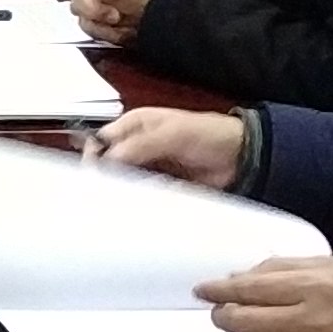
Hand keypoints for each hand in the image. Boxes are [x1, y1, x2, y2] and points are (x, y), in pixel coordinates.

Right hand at [69, 0, 176, 42]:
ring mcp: (112, 3)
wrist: (186, 19)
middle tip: (110, 14)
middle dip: (89, 1)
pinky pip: (92, 26)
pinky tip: (120, 34)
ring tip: (116, 24)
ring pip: (81, 8)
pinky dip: (103, 32)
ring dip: (95, 18)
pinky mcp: (113, 26)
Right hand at [92, 107, 245, 188]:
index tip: (92, 176)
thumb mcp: (172, 134)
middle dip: (105, 177)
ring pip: (122, 180)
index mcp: (135, 124)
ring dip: (120, 190)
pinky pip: (140, 193)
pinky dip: (136, 200)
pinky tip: (133, 207)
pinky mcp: (159, 184)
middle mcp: (137, 144)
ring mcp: (148, 165)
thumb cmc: (208, 134)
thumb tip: (108, 159)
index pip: (102, 140)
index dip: (94, 157)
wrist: (240, 157)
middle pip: (109, 162)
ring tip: (115, 203)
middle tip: (101, 194)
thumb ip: (140, 145)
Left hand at [197, 259, 332, 331]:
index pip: (247, 290)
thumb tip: (236, 279)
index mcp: (313, 287)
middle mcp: (309, 323)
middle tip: (227, 312)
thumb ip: (282, 269)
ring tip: (262, 331)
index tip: (204, 290)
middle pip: (241, 323)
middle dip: (226, 316)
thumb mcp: (331, 267)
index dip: (218, 291)